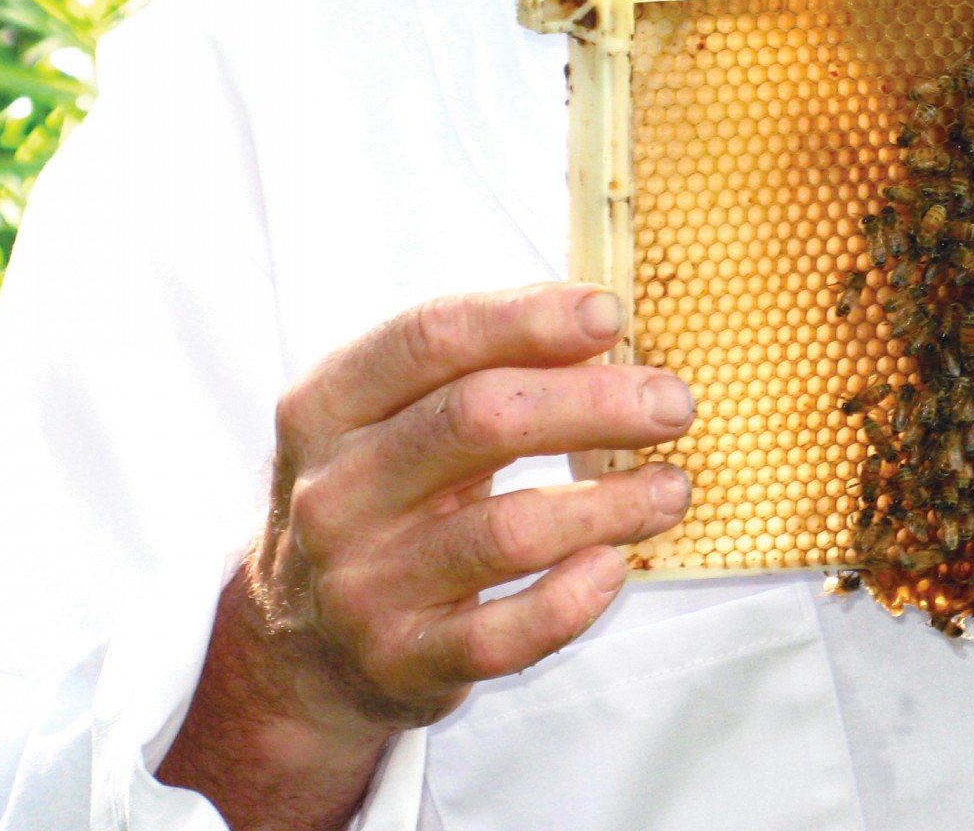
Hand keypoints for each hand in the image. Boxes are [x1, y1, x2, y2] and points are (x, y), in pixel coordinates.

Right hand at [158, 284, 694, 829]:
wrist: (300, 645)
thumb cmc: (386, 495)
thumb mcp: (395, 417)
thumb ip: (480, 366)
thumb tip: (610, 324)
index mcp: (329, 407)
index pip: (431, 338)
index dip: (528, 318)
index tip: (612, 312)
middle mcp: (335, 491)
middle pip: (478, 420)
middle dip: (595, 403)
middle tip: (673, 403)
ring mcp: (363, 582)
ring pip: (508, 530)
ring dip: (610, 505)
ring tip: (670, 489)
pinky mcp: (401, 660)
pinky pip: (506, 632)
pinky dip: (573, 597)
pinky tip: (614, 566)